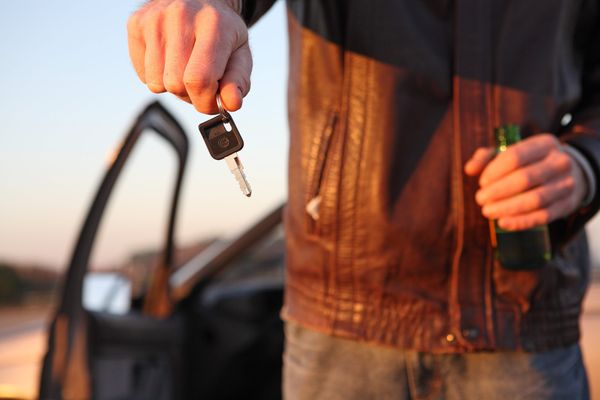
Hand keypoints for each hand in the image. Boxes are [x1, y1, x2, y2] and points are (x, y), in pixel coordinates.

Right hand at [127, 0, 250, 113]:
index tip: (213, 103)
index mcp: (213, 24)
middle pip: (175, 85)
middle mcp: (180, 16)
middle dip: (190, 95)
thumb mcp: (240, 55)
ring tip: (185, 70)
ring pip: (156, 84)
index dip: (206, 102)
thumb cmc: (222, 33)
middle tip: (200, 83)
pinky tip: (170, 60)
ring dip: (172, 88)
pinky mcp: (136, 24)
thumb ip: (238, 81)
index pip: (199, 80)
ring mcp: (154, 18)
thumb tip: (231, 104)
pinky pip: (143, 75)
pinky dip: (158, 77)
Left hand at [464, 134, 587, 230]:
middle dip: (497, 191)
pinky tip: (503, 223)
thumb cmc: (530, 163)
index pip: (515, 157)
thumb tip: (469, 169)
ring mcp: (567, 184)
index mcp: (544, 144)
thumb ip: (486, 157)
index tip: (481, 182)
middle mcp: (560, 162)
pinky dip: (521, 222)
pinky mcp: (567, 205)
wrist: (571, 174)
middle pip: (524, 179)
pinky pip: (543, 216)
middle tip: (480, 199)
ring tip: (487, 211)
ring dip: (507, 208)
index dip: (494, 171)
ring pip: (534, 200)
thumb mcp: (511, 152)